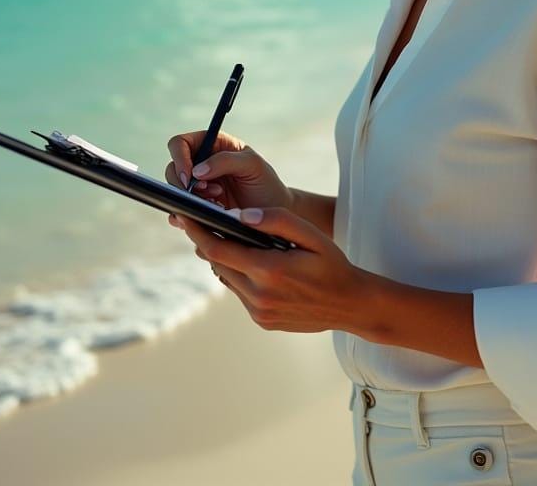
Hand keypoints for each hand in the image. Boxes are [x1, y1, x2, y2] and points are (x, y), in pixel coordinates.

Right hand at [165, 129, 292, 212]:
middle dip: (184, 182)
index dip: (179, 157)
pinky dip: (187, 216)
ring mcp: (198, 188)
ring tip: (216, 203)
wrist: (274, 216)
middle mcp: (201, 165)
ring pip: (174, 191)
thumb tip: (197, 171)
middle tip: (206, 191)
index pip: (182, 143)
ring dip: (189, 199)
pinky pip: (179, 212)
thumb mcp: (253, 165)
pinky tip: (205, 217)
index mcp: (213, 145)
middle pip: (172, 168)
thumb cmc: (266, 184)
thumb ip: (226, 160)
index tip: (189, 175)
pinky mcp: (197, 209)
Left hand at [167, 207, 366, 333]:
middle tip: (200, 221)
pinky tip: (252, 263)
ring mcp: (259, 312)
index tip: (185, 216)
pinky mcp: (262, 321)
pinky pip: (241, 293)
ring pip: (228, 279)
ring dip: (225, 259)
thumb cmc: (332, 265)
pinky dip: (241, 275)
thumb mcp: (311, 235)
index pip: (219, 249)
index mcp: (269, 271)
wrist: (351, 305)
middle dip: (208, 242)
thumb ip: (277, 220)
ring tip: (228, 239)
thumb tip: (243, 215)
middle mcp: (259, 296)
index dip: (199, 231)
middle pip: (218, 264)